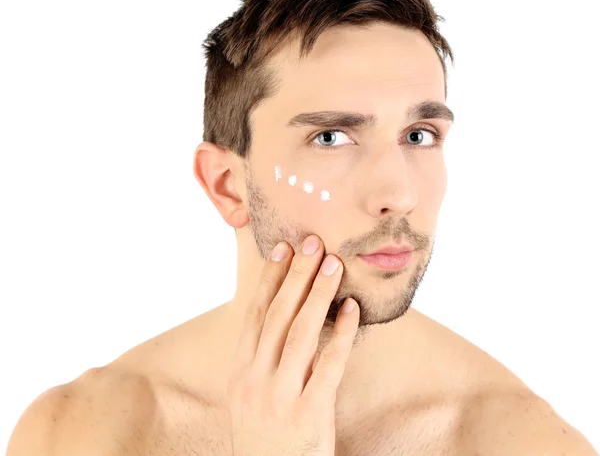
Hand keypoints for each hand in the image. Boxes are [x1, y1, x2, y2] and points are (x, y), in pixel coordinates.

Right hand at [227, 234, 358, 455]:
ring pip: (301, 333)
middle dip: (295, 274)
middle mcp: (255, 379)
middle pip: (278, 315)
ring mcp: (279, 396)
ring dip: (318, 294)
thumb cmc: (265, 436)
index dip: (269, 278)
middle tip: (312, 242)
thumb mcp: (251, 396)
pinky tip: (352, 309)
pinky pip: (329, 365)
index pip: (256, 314)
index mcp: (240, 371)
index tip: (282, 247)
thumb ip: (263, 358)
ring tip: (333, 263)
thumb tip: (284, 314)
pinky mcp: (308, 413)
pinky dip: (342, 333)